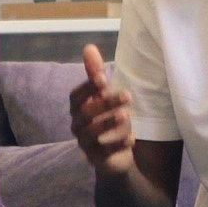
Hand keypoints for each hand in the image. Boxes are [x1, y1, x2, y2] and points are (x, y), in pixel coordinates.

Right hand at [69, 44, 135, 173]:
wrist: (115, 151)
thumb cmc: (107, 117)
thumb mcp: (104, 94)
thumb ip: (95, 73)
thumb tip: (89, 47)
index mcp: (78, 108)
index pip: (75, 97)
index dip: (87, 88)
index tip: (103, 79)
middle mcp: (77, 125)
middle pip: (85, 114)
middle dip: (105, 104)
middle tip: (127, 95)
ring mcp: (86, 143)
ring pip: (92, 133)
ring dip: (109, 124)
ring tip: (127, 117)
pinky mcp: (97, 159)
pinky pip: (104, 153)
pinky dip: (118, 145)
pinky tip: (132, 139)